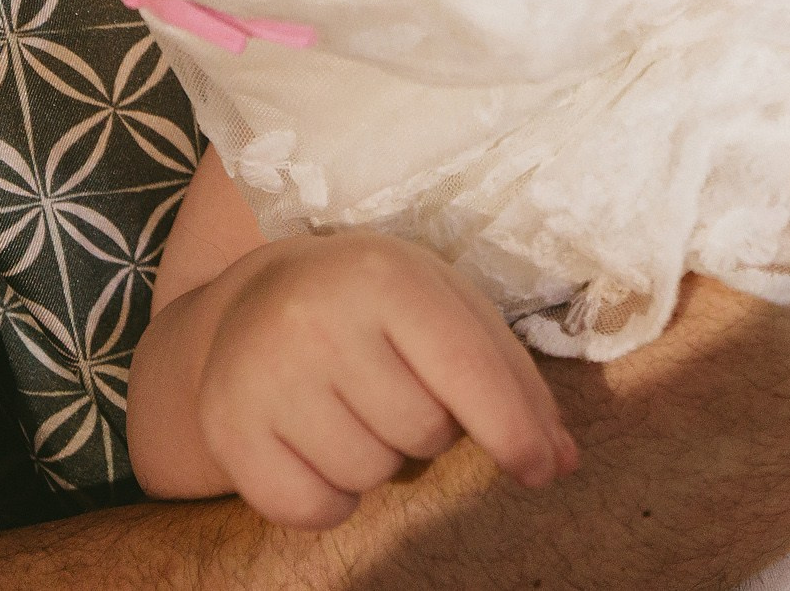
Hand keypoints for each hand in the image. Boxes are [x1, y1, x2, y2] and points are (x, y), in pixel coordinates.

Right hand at [187, 232, 574, 530]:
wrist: (256, 299)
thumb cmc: (377, 305)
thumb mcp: (448, 309)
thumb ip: (510, 380)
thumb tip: (562, 461)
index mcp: (386, 279)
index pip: (467, 370)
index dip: (514, 431)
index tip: (542, 471)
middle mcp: (317, 321)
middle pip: (422, 431)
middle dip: (431, 428)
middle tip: (399, 388)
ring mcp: (263, 377)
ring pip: (369, 474)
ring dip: (382, 460)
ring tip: (358, 409)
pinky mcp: (226, 430)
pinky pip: (310, 509)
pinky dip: (332, 499)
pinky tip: (322, 448)